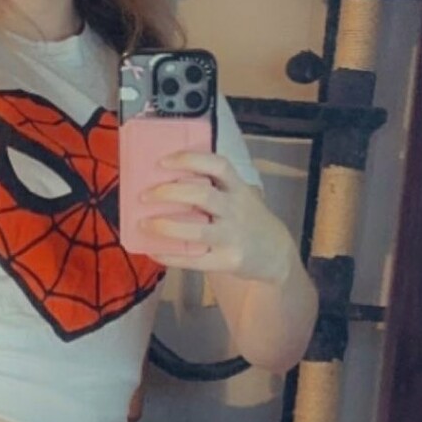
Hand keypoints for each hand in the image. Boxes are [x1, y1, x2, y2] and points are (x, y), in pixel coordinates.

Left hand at [135, 150, 295, 283]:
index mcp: (238, 188)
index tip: (163, 161)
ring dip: (166, 226)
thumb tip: (165, 182)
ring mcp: (233, 237)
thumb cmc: (248, 221)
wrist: (277, 255)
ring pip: (197, 231)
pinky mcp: (228, 261)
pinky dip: (171, 256)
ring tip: (144, 224)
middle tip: (145, 195)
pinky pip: (194, 260)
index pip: (218, 165)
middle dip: (170, 192)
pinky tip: (153, 251)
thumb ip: (215, 188)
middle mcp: (237, 209)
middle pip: (203, 195)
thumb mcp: (240, 196)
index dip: (190, 160)